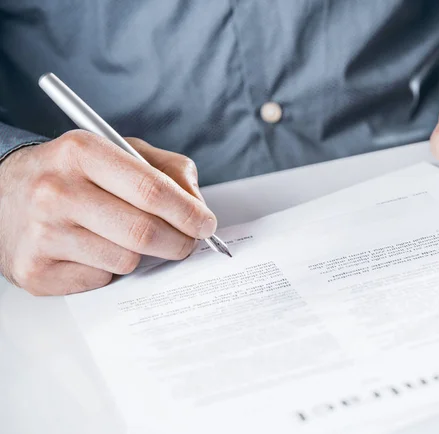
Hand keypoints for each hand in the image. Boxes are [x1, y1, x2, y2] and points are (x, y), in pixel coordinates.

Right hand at [0, 130, 216, 295]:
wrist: (4, 194)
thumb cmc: (74, 173)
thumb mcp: (119, 151)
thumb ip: (168, 170)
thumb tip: (198, 208)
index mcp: (81, 152)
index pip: (151, 189)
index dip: (188, 212)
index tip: (206, 224)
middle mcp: (55, 191)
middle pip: (142, 231)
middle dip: (179, 242)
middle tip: (187, 242)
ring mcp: (42, 234)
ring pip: (125, 260)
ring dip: (140, 255)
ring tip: (124, 237)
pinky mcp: (35, 271)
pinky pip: (101, 280)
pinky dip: (109, 269)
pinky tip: (93, 250)